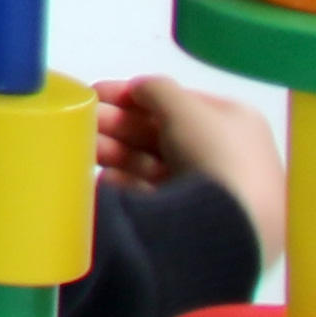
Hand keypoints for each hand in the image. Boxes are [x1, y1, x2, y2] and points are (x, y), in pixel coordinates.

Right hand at [96, 74, 287, 257]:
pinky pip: (151, 194)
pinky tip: (105, 180)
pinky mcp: (190, 219)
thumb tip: (138, 89)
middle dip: (117, 123)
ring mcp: (208, 189)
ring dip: (115, 151)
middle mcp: (224, 153)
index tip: (96, 93)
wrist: (234, 227)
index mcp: (234, 122)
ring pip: (151, 163)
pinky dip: (126, 184)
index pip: (177, 102)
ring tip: (82, 148)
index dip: (136, 95)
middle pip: (159, 132)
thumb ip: (156, 89)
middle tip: (81, 120)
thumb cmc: (215, 156)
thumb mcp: (184, 107)